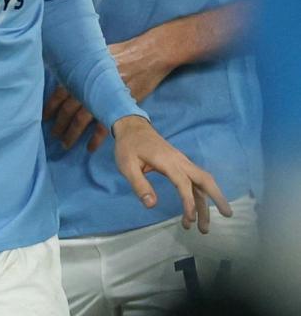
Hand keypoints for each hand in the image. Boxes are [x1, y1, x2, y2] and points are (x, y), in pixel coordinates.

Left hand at [45, 29, 185, 151]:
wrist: (150, 55)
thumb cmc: (123, 52)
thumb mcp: (97, 54)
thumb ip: (82, 67)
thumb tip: (65, 74)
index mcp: (82, 74)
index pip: (60, 93)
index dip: (50, 107)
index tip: (43, 118)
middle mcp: (90, 87)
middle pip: (68, 110)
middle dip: (59, 124)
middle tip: (53, 135)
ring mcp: (104, 98)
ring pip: (82, 120)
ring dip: (72, 134)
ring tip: (66, 144)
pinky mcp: (120, 106)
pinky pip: (105, 127)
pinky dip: (96, 139)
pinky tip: (89, 148)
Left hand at [111, 116, 231, 233]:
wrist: (133, 128)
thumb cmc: (128, 147)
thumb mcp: (126, 165)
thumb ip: (139, 185)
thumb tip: (151, 205)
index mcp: (167, 161)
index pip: (184, 183)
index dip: (188, 202)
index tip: (190, 219)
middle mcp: (181, 161)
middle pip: (205, 180)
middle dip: (217, 198)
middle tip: (227, 216)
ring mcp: (183, 162)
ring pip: (202, 182)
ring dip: (208, 202)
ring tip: (205, 226)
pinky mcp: (182, 164)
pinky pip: (196, 180)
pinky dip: (202, 195)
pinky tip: (201, 209)